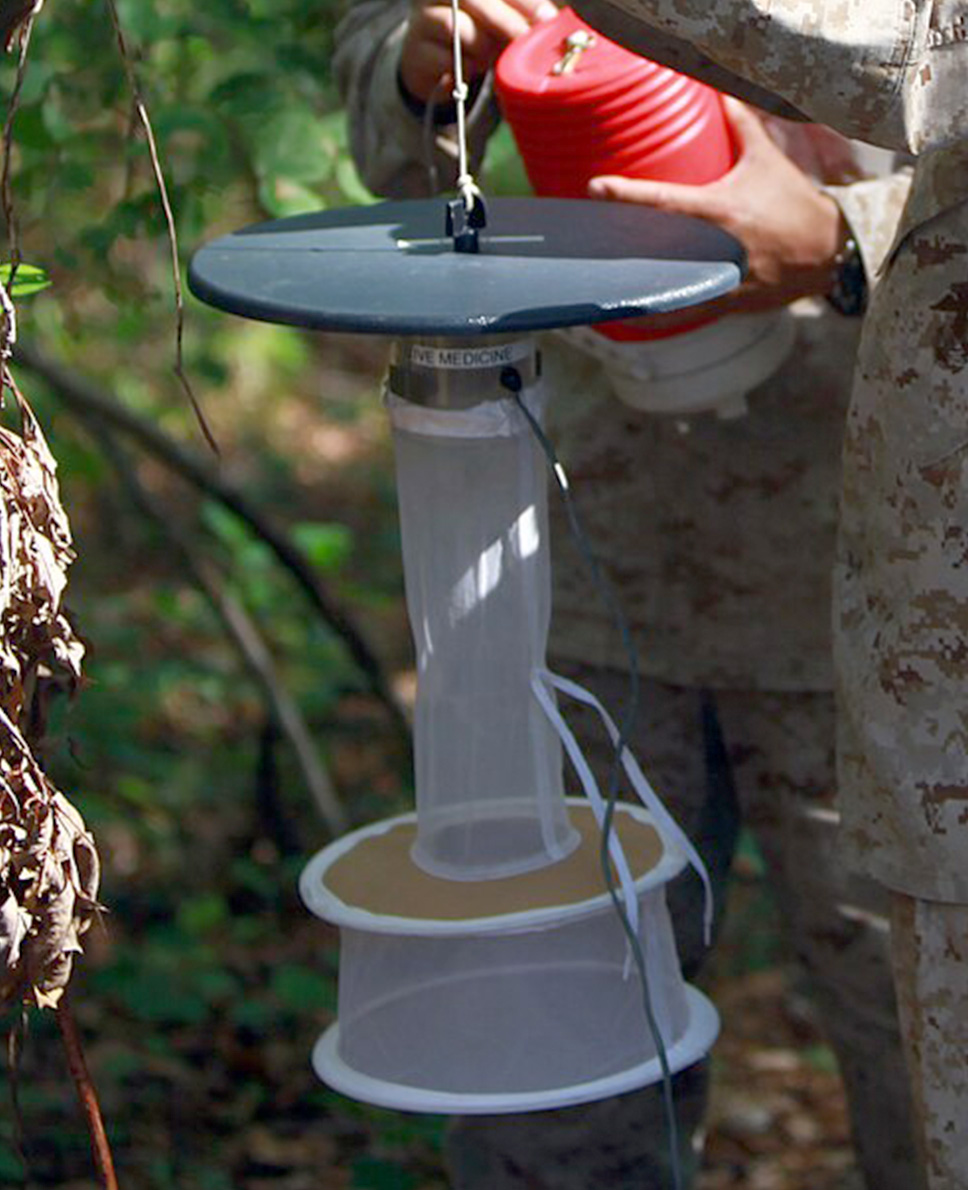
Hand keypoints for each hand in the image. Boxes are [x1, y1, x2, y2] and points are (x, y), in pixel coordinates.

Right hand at [399, 0, 557, 104]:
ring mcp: (422, 18)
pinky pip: (448, 59)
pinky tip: (471, 69)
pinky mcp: (416, 51)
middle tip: (527, 41)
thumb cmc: (473, 32)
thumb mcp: (498, 18)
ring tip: (489, 58)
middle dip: (507, 21)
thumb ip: (521, 13)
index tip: (547, 18)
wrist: (430, 62)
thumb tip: (551, 21)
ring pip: (460, 28)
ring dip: (484, 49)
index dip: (523, 0)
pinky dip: (466, 68)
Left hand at [588, 98, 848, 320]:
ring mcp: (722, 278)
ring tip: (604, 290)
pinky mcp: (728, 301)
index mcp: (720, 211)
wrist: (828, 250)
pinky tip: (638, 316)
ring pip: (670, 290)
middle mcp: (716, 247)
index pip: (665, 200)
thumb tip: (724, 93)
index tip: (596, 187)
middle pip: (656, 252)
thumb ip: (742, 126)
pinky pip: (688, 311)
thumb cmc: (793, 202)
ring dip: (638, 291)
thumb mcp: (767, 161)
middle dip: (621, 253)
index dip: (628, 194)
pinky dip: (664, 314)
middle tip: (587, 249)